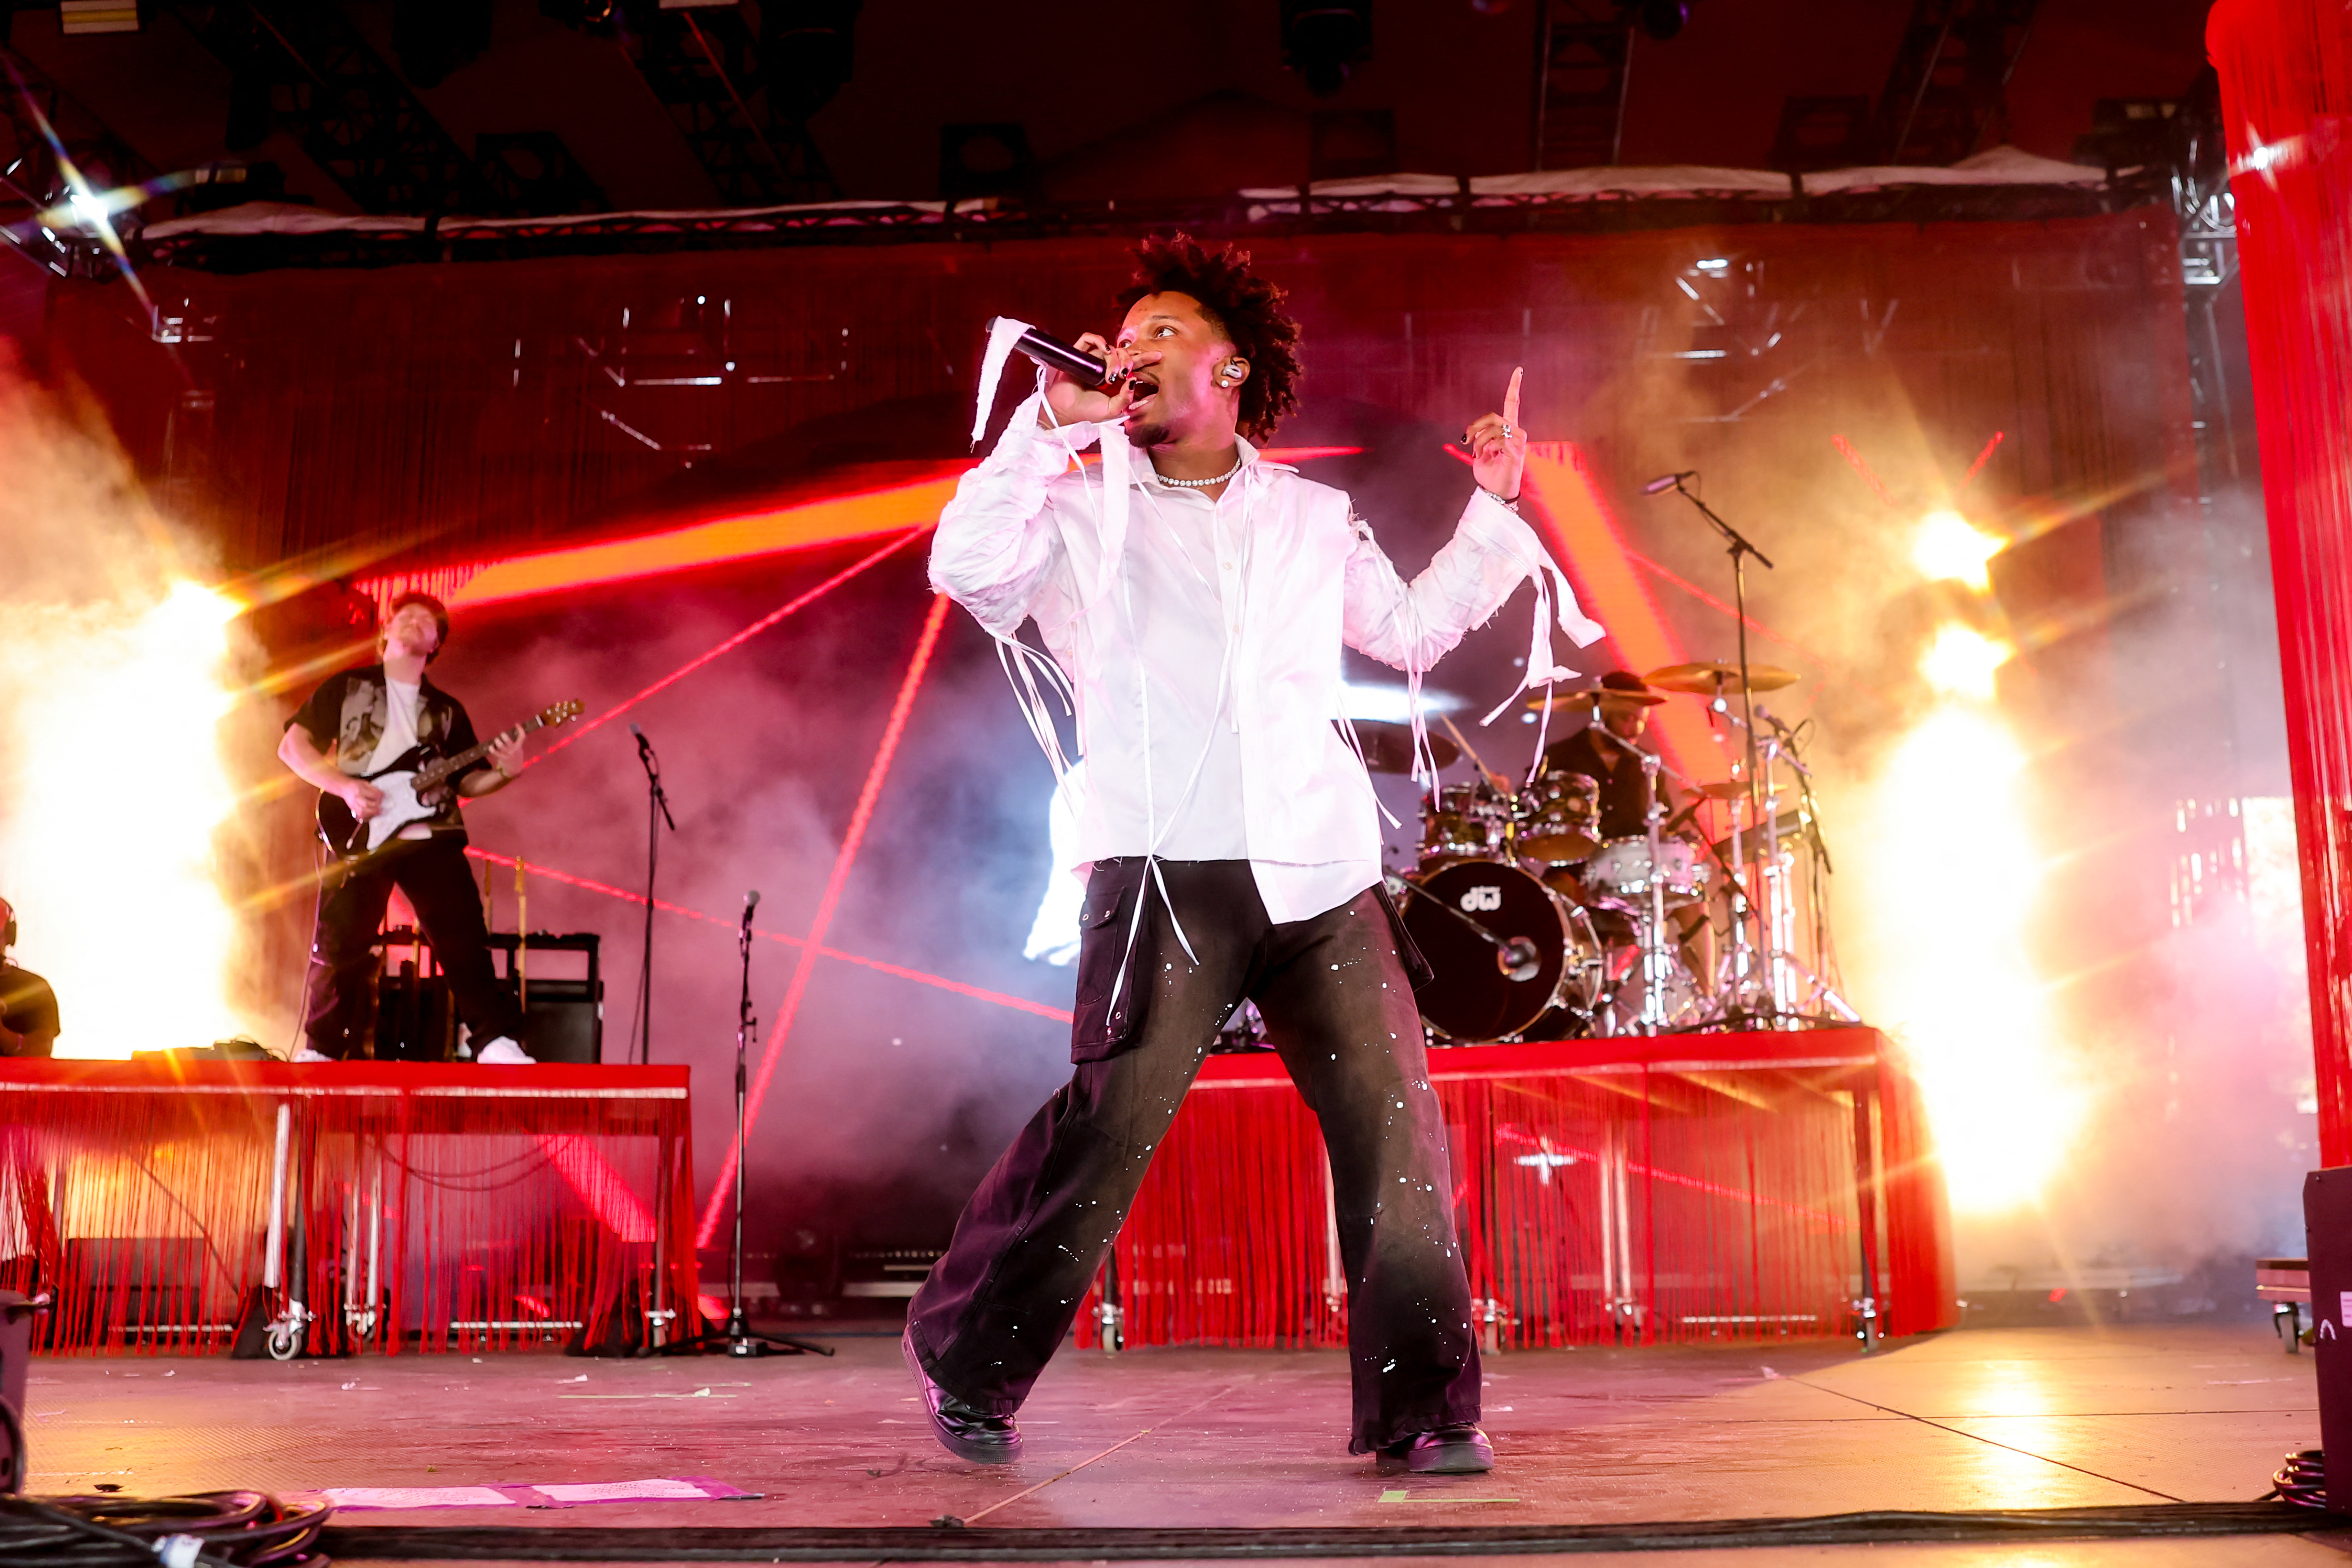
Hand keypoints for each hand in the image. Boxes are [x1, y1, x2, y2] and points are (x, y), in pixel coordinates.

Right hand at [341, 778, 383, 820]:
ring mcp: (353, 804)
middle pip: (366, 804)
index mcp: (360, 790)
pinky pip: (359, 815)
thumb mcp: (365, 783)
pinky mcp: (353, 808)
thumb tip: (382, 794)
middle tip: (381, 805)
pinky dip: (365, 816)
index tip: (383, 796)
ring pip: (362, 811)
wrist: (344, 787)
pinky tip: (370, 815)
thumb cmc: (354, 785)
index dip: (379, 796)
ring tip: (378, 811)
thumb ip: (373, 788)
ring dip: (371, 812)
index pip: (371, 794)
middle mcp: (356, 798)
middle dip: (376, 805)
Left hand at [486, 731, 525, 778]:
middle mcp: (514, 750)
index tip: (516, 724)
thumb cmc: (515, 757)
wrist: (514, 769)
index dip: (520, 729)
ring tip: (496, 740)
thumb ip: (516, 743)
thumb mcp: (518, 750)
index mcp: (519, 747)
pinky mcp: (502, 758)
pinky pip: (496, 753)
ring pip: (501, 746)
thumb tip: (509, 734)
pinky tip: (490, 747)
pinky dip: (492, 749)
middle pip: (508, 741)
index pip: (522, 737)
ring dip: (498, 742)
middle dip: (504, 736)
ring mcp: (508, 754)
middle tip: (502, 735)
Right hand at [1039, 332, 1162, 426]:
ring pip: (1109, 348)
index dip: (1144, 359)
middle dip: (1129, 360)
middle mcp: (1104, 367)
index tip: (1158, 356)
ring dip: (1114, 359)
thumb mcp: (1112, 410)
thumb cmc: (1087, 413)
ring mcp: (1092, 360)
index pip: (1132, 364)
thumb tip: (1133, 381)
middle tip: (1126, 372)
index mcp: (1114, 378)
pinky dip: (1098, 340)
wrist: (1065, 412)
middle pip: (1123, 353)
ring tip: (1111, 375)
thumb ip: (1126, 398)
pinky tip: (1104, 349)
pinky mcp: (1078, 355)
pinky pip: (1088, 339)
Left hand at [1465, 367, 1527, 501]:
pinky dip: (1489, 448)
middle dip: (1475, 426)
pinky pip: (1499, 440)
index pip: (1512, 404)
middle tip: (1466, 440)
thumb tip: (1470, 434)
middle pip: (1493, 416)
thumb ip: (1478, 438)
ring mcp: (1518, 441)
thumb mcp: (1479, 452)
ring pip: (1495, 428)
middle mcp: (1515, 433)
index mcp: (1507, 430)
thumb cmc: (1490, 472)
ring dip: (1480, 441)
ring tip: (1478, 453)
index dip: (1514, 387)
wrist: (1496, 491)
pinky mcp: (1518, 451)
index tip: (1519, 370)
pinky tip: (1490, 457)